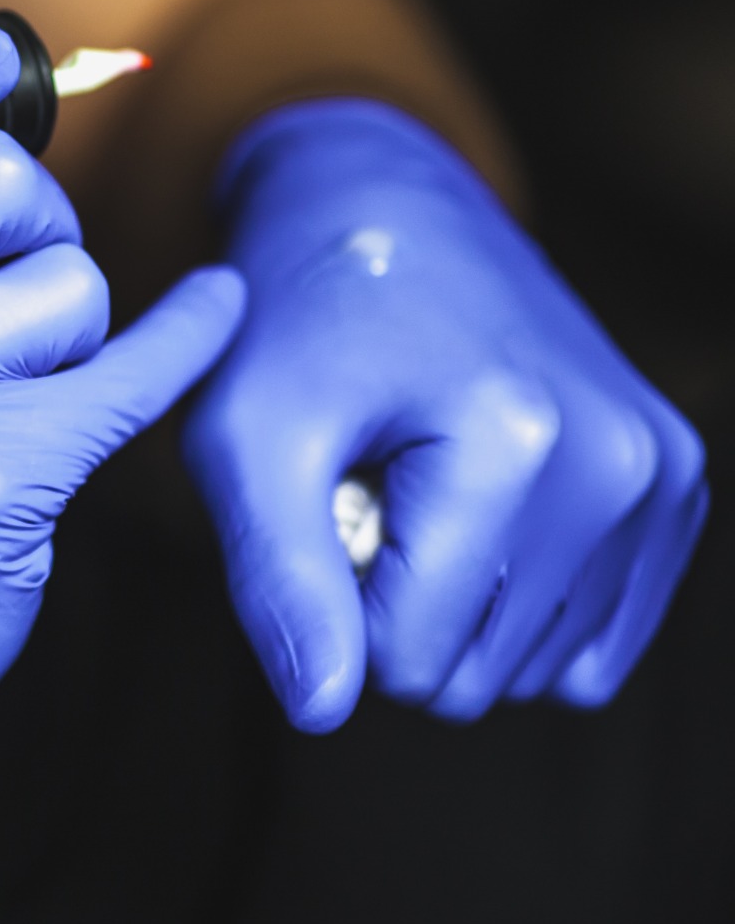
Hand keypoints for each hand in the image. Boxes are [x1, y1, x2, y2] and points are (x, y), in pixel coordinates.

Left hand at [185, 98, 708, 729]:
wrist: (382, 211)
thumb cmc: (295, 324)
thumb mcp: (245, 438)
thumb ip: (278, 577)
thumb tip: (323, 711)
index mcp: (518, 446)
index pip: (408, 662)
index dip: (334, 604)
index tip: (320, 501)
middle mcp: (620, 464)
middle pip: (477, 676)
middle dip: (395, 610)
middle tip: (364, 493)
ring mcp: (664, 473)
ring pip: (534, 669)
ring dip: (453, 604)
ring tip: (416, 488)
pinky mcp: (677, 483)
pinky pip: (594, 642)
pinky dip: (518, 603)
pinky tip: (475, 512)